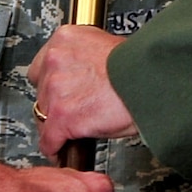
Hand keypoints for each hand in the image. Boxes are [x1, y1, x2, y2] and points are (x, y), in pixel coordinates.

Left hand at [29, 25, 139, 158]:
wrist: (150, 82)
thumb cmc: (139, 66)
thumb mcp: (106, 46)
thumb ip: (85, 57)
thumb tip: (83, 72)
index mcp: (66, 39)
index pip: (42, 64)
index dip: (51, 82)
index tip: (59, 91)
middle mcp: (56, 60)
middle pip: (40, 90)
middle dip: (54, 103)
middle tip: (71, 111)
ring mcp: (56, 88)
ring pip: (42, 116)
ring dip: (55, 125)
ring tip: (69, 133)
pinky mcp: (62, 115)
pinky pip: (49, 139)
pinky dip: (54, 148)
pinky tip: (60, 152)